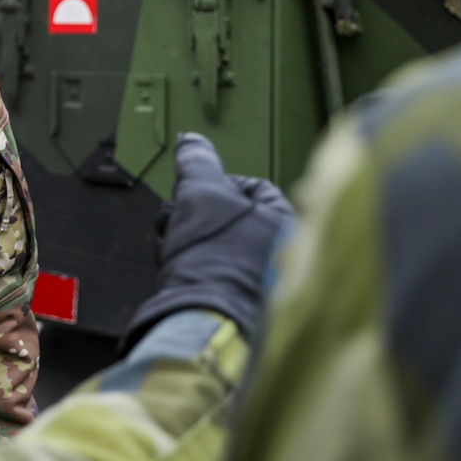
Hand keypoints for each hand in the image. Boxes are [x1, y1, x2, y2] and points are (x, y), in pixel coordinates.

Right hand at [124, 133, 293, 346]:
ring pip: (218, 244)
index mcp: (287, 223)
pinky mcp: (237, 303)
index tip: (194, 187)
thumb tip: (191, 141)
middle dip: (197, 212)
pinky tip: (176, 267)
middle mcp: (282, 254)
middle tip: (180, 215)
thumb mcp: (200, 192)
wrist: (199, 319)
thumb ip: (198, 162)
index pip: (255, 187)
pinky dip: (191, 265)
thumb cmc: (212, 259)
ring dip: (189, 238)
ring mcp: (260, 281)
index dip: (218, 181)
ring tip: (173, 243)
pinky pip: (211, 271)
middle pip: (232, 216)